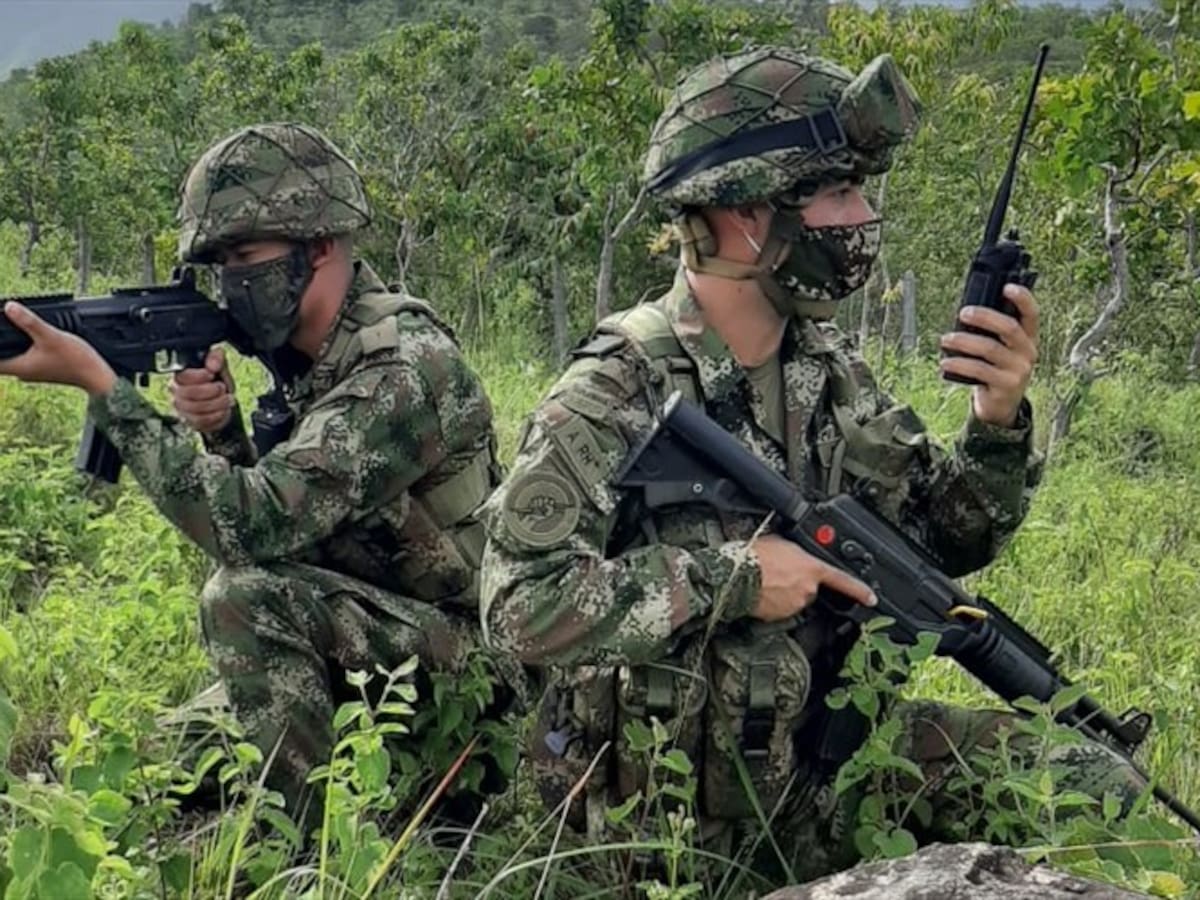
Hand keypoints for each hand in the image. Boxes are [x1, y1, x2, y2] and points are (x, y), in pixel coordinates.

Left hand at [0, 302, 115, 395]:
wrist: (97, 375)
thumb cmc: (76, 360)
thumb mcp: (51, 336)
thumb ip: (30, 322)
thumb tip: (9, 307)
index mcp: (19, 366)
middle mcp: (23, 371)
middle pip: (2, 357)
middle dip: (2, 341)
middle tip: (4, 325)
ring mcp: (34, 371)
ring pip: (14, 356)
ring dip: (12, 345)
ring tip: (14, 328)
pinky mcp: (43, 369)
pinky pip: (26, 357)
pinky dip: (24, 348)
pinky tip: (32, 339)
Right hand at [169, 347, 235, 433]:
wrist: (221, 402)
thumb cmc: (216, 381)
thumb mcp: (219, 365)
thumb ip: (216, 358)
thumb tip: (213, 364)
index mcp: (180, 375)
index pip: (182, 376)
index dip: (199, 376)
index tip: (212, 374)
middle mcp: (176, 392)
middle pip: (188, 393)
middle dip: (211, 390)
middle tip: (222, 387)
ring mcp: (181, 408)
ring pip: (196, 408)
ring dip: (217, 403)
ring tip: (227, 398)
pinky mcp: (189, 421)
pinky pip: (202, 421)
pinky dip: (217, 415)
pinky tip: (223, 409)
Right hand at [749, 534, 876, 621]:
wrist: (735, 576)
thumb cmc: (755, 556)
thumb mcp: (781, 543)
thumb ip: (797, 552)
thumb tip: (796, 555)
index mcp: (811, 568)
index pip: (842, 581)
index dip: (859, 590)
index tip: (871, 598)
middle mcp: (807, 589)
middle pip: (810, 589)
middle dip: (798, 582)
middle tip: (779, 573)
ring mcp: (794, 605)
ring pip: (794, 600)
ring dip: (784, 592)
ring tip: (766, 581)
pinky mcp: (779, 617)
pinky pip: (780, 610)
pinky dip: (773, 603)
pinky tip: (761, 592)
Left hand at [938, 284, 1038, 427]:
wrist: (1000, 405)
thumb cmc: (995, 369)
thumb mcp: (1000, 349)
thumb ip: (991, 332)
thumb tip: (966, 313)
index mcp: (1028, 338)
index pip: (1032, 314)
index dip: (1022, 299)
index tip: (1007, 287)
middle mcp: (1028, 352)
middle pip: (1009, 327)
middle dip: (984, 316)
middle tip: (963, 313)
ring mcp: (1018, 370)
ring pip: (990, 348)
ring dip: (963, 341)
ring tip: (945, 340)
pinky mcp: (1005, 385)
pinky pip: (979, 370)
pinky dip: (959, 363)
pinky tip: (946, 362)